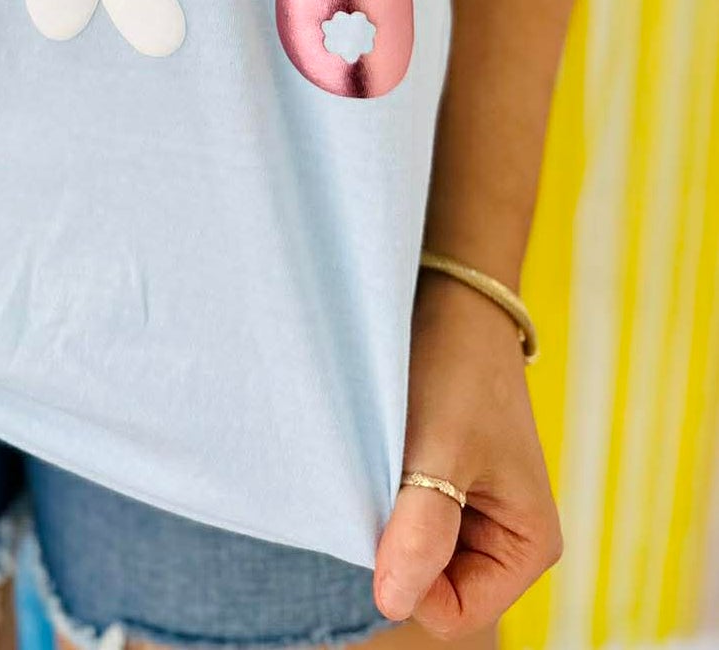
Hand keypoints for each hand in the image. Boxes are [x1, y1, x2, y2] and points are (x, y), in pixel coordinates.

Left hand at [373, 272, 562, 635]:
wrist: (450, 298)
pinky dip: (383, 493)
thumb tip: (392, 603)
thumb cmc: (456, 367)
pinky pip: (403, 518)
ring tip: (387, 457)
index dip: (409, 572)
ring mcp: (474, 515)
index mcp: (528, 546)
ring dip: (387, 514)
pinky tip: (381, 452)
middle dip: (398, 542)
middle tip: (387, 473)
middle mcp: (506, 539)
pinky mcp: (444, 486)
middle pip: (430, 586)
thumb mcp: (441, 447)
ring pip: (411, 552)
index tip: (389, 505)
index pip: (450, 611)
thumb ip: (422, 528)